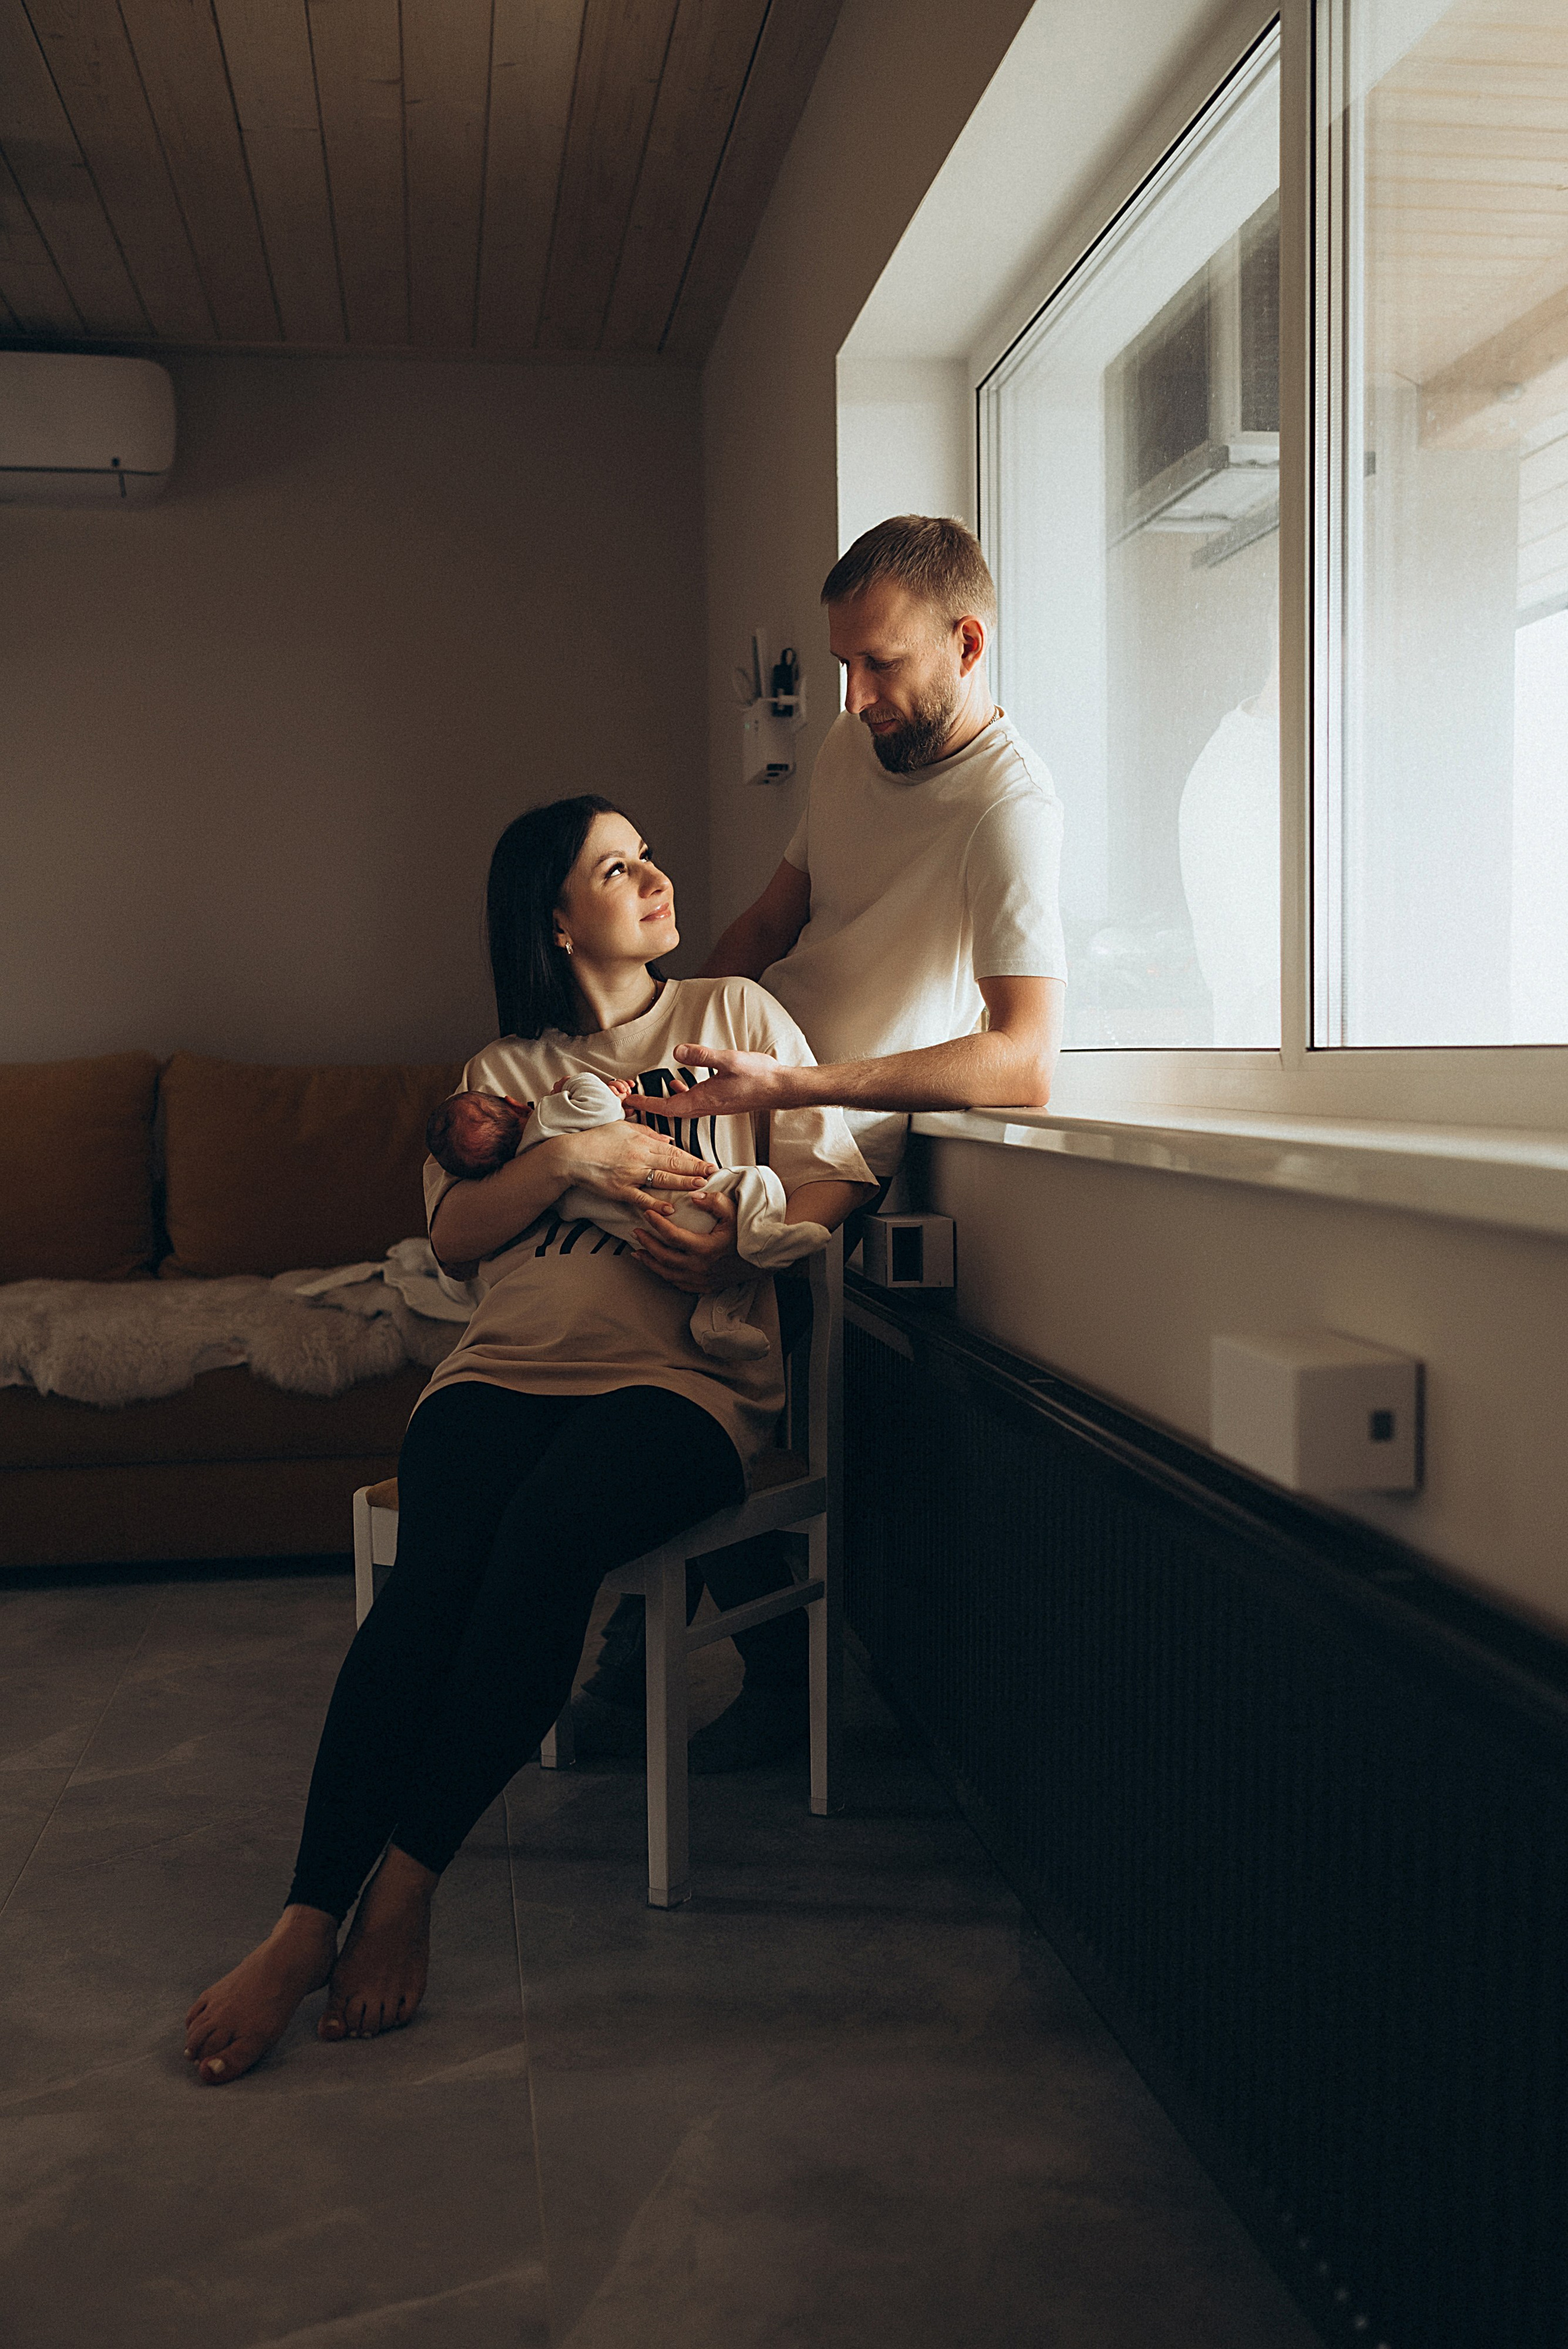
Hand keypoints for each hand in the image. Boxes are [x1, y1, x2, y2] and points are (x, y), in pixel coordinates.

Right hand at [553, 1123, 714, 1213]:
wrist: (572, 1155)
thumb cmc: (596, 1139)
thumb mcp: (623, 1128)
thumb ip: (647, 1133)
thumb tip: (668, 1140)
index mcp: (642, 1142)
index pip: (673, 1151)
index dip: (692, 1158)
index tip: (707, 1163)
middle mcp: (640, 1158)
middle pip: (673, 1164)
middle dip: (696, 1169)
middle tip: (713, 1174)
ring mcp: (630, 1175)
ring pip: (662, 1179)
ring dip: (683, 1183)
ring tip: (701, 1186)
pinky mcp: (620, 1190)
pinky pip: (641, 1198)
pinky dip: (656, 1204)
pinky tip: (670, 1208)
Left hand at [622, 1046, 803, 1122]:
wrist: (779, 1088)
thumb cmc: (758, 1077)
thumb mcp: (728, 1060)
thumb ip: (701, 1055)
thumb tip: (677, 1051)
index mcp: (703, 1100)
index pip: (665, 1107)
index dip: (644, 1104)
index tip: (627, 1100)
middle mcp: (705, 1107)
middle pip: (668, 1111)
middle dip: (648, 1104)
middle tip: (630, 1097)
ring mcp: (712, 1106)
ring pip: (679, 1108)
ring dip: (662, 1102)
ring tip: (648, 1092)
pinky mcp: (718, 1102)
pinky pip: (691, 1103)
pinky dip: (679, 1096)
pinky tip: (678, 1085)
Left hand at [632, 1187, 749, 1294]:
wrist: (762, 1262)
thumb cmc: (747, 1236)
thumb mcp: (735, 1214)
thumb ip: (715, 1202)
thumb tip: (694, 1197)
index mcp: (704, 1248)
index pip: (672, 1235)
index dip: (656, 1223)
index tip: (647, 1213)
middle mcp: (699, 1267)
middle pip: (663, 1257)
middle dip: (647, 1243)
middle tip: (636, 1232)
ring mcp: (700, 1280)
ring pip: (666, 1273)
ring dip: (650, 1262)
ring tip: (638, 1251)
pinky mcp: (703, 1287)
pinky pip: (677, 1283)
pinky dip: (664, 1274)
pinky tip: (657, 1267)